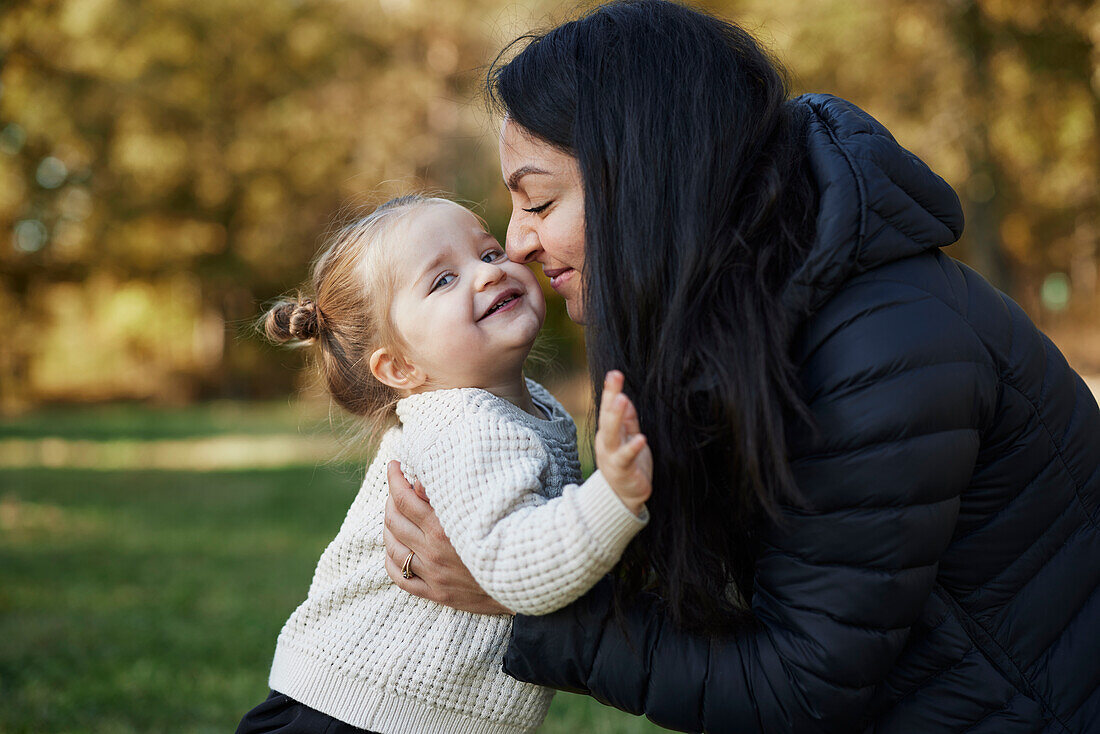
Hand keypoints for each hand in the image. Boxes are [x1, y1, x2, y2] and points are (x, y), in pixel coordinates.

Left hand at [383, 460, 512, 614]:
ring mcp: (433, 575)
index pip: (404, 498)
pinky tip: (393, 550)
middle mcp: (433, 552)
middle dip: (390, 499)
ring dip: (387, 527)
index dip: (394, 479)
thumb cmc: (510, 532)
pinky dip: (390, 562)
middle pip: (394, 521)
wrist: (528, 575)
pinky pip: (401, 579)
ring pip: (393, 549)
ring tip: (393, 514)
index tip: (394, 465)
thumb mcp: (482, 508)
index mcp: (443, 528)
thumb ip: (448, 496)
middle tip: (396, 487)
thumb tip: (420, 482)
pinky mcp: (437, 593)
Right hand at [595, 371, 652, 515]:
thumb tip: (624, 397)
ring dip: (615, 417)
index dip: (611, 390)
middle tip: (615, 378)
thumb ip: (627, 420)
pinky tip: (641, 438)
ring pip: (611, 434)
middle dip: (610, 397)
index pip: (608, 408)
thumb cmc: (628, 465)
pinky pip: (626, 457)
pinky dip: (632, 448)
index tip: (614, 373)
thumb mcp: (628, 438)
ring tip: (621, 401)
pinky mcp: (622, 471)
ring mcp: (612, 456)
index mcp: (609, 432)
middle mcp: (607, 442)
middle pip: (607, 417)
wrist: (623, 498)